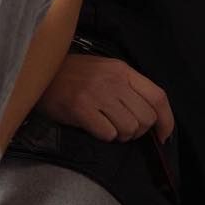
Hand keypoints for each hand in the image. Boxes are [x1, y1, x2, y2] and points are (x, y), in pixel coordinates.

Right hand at [35, 52, 174, 143]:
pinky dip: (103, 135)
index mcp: (123, 70)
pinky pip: (108, 134)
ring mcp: (97, 94)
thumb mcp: (105, 70)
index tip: (163, 135)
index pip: (158, 97)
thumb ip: (128, 86)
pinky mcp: (82, 108)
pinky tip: (92, 125)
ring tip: (106, 125)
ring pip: (129, 129)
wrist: (38, 71)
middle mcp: (114, 80)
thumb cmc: (73, 74)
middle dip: (138, 130)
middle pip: (146, 118)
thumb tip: (152, 115)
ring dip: (120, 134)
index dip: (167, 120)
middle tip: (122, 127)